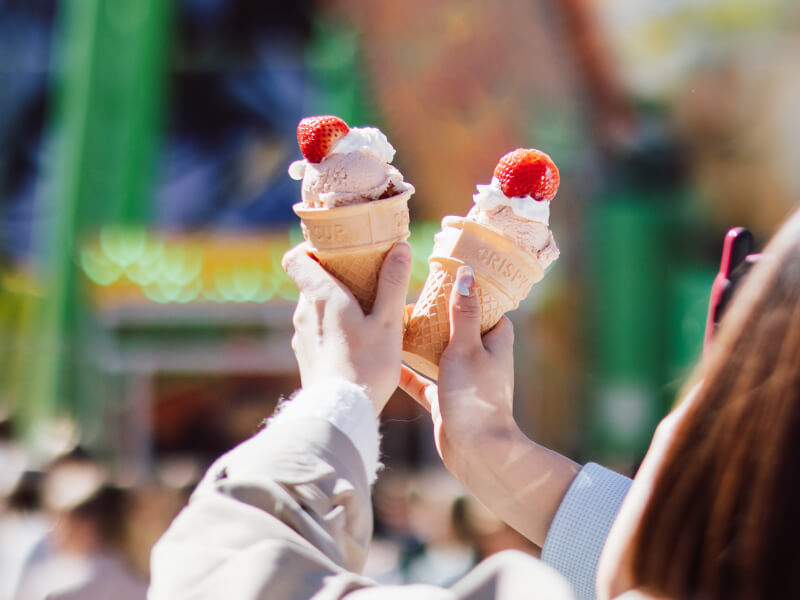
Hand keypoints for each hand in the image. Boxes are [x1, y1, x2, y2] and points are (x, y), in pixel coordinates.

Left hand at [282, 242, 411, 414]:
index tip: (334, 248)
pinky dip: (331, 327)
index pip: (296, 258)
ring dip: (334, 304)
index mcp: (321, 297)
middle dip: (334, 276)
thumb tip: (400, 247)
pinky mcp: (306, 357)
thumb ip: (393, 283)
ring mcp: (302, 336)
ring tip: (365, 312)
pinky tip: (356, 341)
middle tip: (364, 277)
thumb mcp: (388, 322)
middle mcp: (304, 313)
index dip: (310, 248)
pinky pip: (316, 331)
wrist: (341, 412)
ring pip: (314, 308)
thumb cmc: (367, 365)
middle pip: (311, 282)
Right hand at [400, 265, 518, 476]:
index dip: (472, 292)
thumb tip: (467, 273)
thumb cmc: (475, 397)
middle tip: (415, 296)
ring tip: (397, 321)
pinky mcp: (445, 401)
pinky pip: (423, 381)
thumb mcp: (466, 347)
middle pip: (460, 329)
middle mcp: (481, 360)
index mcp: (494, 344)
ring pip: (439, 354)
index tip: (451, 276)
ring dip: (422, 341)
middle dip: (440, 314)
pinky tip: (386, 361)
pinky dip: (408, 372)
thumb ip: (463, 312)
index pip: (488, 309)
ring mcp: (462, 381)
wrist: (476, 453)